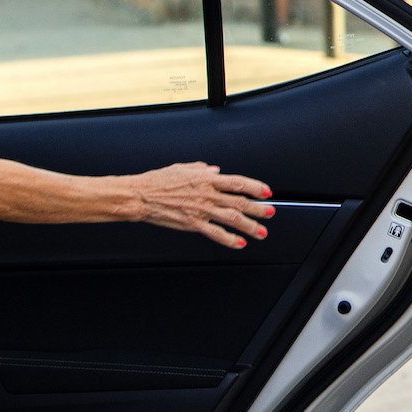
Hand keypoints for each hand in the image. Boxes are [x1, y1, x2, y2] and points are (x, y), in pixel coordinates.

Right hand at [130, 162, 274, 248]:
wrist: (141, 196)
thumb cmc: (158, 181)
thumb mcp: (182, 168)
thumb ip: (201, 169)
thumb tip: (216, 170)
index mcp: (206, 178)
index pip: (237, 182)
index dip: (255, 187)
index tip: (266, 192)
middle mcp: (207, 194)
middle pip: (240, 202)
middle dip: (259, 209)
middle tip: (271, 213)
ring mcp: (202, 210)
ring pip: (232, 218)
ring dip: (250, 226)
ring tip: (261, 232)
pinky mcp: (193, 224)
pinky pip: (216, 233)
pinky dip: (230, 239)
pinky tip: (240, 243)